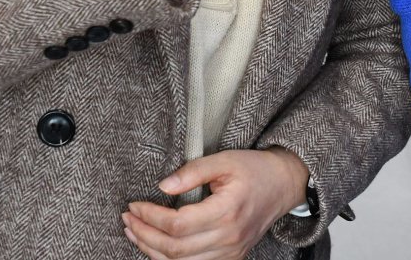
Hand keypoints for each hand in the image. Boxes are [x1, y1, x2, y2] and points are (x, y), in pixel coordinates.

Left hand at [122, 148, 308, 259]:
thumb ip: (193, 171)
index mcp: (227, 211)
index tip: (134, 205)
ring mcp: (231, 253)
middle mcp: (229, 238)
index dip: (150, 217)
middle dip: (145, 235)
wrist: (283, 185)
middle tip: (128, 219)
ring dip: (152, 251)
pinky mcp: (231, 258)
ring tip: (134, 233)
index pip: (178, 224)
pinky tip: (156, 248)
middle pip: (175, 249)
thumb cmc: (254, 169)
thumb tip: (162, 186)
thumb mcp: (224, 160)